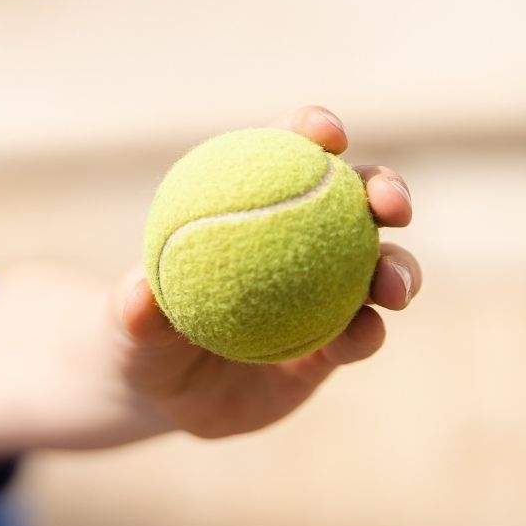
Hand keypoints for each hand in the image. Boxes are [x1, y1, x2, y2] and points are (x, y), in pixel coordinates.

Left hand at [115, 106, 420, 438]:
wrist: (162, 394)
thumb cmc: (139, 336)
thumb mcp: (126, 325)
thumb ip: (135, 309)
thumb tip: (140, 294)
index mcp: (255, 204)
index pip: (286, 153)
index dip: (312, 131)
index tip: (327, 134)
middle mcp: (303, 241)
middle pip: (356, 200)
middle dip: (386, 189)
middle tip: (389, 204)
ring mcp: (327, 294)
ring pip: (379, 268)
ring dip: (399, 269)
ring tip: (394, 286)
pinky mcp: (335, 347)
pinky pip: (360, 336)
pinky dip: (368, 332)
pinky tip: (367, 333)